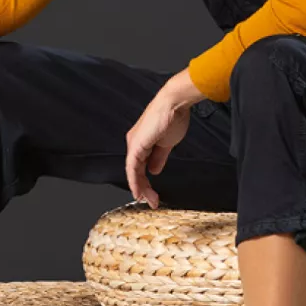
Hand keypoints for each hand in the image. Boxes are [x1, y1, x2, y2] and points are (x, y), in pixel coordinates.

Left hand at [125, 90, 191, 207]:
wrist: (174, 104)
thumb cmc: (173, 117)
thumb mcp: (167, 143)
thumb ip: (159, 157)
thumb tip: (154, 170)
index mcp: (142, 142)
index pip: (140, 167)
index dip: (145, 182)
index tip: (152, 194)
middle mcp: (135, 143)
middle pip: (135, 171)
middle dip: (144, 188)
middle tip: (152, 201)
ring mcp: (134, 144)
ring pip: (133, 171)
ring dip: (140, 187)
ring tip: (148, 199)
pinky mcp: (136, 145)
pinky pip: (132, 167)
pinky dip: (135, 181)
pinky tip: (139, 191)